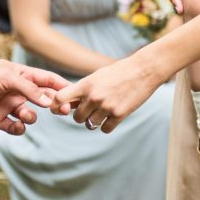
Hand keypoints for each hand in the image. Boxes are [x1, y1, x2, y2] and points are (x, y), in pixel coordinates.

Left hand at [0, 60, 69, 134]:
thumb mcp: (8, 77)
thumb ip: (29, 89)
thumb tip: (49, 101)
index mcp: (22, 75)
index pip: (47, 80)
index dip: (61, 87)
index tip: (75, 95)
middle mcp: (17, 90)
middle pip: (42, 99)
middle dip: (53, 105)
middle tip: (62, 111)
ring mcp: (7, 105)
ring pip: (29, 114)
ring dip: (31, 117)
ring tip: (24, 115)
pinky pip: (13, 127)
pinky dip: (18, 129)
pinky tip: (17, 126)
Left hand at [50, 49, 166, 133]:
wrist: (143, 70)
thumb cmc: (118, 72)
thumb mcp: (97, 76)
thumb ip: (82, 89)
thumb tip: (67, 103)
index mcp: (85, 85)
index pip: (60, 98)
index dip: (56, 106)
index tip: (58, 109)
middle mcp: (93, 97)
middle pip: (77, 117)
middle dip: (82, 116)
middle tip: (90, 110)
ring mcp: (106, 107)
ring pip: (90, 124)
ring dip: (95, 121)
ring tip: (103, 112)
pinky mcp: (119, 115)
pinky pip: (105, 129)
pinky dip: (107, 125)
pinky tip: (112, 117)